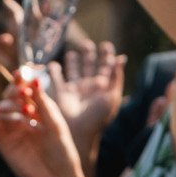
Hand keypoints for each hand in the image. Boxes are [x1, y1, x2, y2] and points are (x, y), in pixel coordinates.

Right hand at [0, 73, 86, 176]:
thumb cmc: (62, 151)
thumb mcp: (55, 124)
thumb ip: (43, 103)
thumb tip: (36, 78)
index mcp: (40, 109)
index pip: (27, 88)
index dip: (23, 78)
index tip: (22, 71)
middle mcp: (24, 116)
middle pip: (11, 94)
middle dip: (15, 88)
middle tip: (22, 90)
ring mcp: (12, 127)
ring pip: (0, 105)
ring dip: (7, 101)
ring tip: (21, 107)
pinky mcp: (1, 140)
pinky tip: (7, 116)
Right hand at [54, 43, 125, 165]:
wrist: (79, 133)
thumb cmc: (98, 117)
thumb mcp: (112, 97)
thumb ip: (116, 77)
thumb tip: (121, 59)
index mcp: (102, 87)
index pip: (106, 67)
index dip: (106, 56)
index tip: (106, 45)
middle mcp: (88, 86)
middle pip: (88, 66)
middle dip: (88, 55)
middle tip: (87, 44)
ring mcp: (74, 89)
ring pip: (73, 70)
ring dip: (73, 61)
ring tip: (73, 52)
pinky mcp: (61, 93)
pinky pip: (56, 78)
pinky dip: (54, 70)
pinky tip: (54, 64)